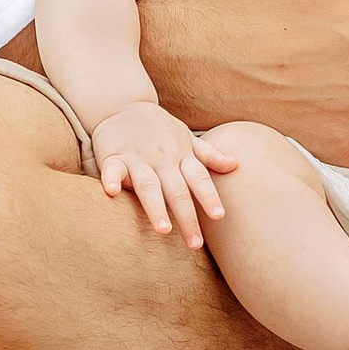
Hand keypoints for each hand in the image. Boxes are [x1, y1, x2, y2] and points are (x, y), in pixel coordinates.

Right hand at [90, 105, 225, 247]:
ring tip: (164, 230)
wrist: (122, 105)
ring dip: (156, 207)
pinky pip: (112, 169)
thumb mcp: (186, 138)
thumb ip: (209, 155)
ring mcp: (137, 158)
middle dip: (187, 217)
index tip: (219, 216)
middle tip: (195, 244)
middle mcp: (162, 159)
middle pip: (176, 190)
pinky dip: (112, 180)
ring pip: (148, 185)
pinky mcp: (113, 156)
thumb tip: (236, 164)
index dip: (209, 197)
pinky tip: (112, 192)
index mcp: (181, 156)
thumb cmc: (159, 128)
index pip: (199, 179)